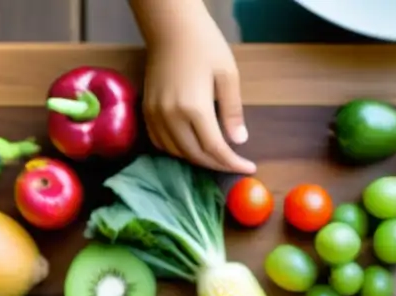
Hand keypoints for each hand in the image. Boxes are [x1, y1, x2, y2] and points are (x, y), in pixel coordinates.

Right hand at [141, 17, 255, 173]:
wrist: (170, 26)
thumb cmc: (204, 45)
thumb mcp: (228, 76)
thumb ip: (232, 112)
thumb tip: (239, 141)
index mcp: (194, 108)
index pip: (215, 149)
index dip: (233, 163)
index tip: (249, 168)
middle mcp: (171, 116)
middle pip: (195, 155)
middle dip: (218, 165)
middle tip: (235, 164)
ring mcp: (155, 114)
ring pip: (177, 152)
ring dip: (198, 159)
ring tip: (217, 156)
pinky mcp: (147, 110)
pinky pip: (160, 142)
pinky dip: (177, 150)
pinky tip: (192, 147)